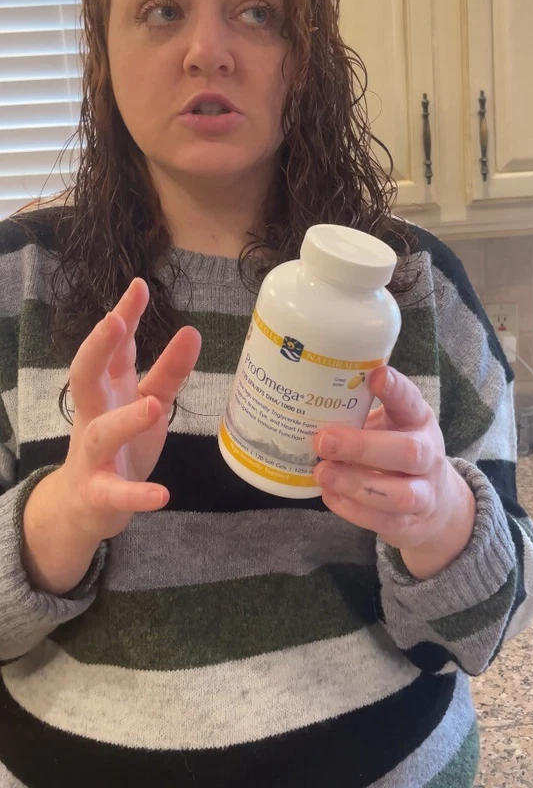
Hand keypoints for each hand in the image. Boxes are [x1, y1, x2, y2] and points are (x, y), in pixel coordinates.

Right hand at [56, 278, 200, 541]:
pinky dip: (136, 495)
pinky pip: (115, 494)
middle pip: (86, 375)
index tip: (139, 285)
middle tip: (115, 319)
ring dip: (126, 420)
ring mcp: (92, 454)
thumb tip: (192, 331)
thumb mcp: (148, 401)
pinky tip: (161, 495)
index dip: (124, 315)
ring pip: (103, 434)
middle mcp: (93, 415)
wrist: (81, 507)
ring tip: (153, 407)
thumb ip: (169, 370)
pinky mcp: (99, 493)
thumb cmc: (119, 444)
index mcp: (106, 389)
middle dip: (98, 347)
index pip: (113, 346)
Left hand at [312, 366, 475, 578]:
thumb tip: (308, 397)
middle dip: (363, 447)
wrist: (434, 503)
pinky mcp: (410, 524)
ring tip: (322, 473)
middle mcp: (429, 456)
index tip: (376, 376)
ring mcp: (425, 493)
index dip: (396, 389)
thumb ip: (360, 412)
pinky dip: (354, 510)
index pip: (411, 401)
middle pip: (408, 452)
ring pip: (399, 494)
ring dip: (355, 484)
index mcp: (419, 421)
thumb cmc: (396, 451)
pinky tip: (329, 496)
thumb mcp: (389, 425)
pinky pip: (385, 521)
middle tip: (324, 440)